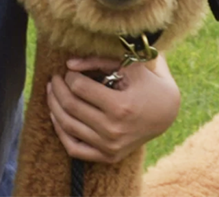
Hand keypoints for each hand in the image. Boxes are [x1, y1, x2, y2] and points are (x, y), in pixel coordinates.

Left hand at [46, 54, 179, 163]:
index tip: (69, 70)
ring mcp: (111, 147)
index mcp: (121, 106)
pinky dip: (60, 131)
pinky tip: (56, 114)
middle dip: (57, 88)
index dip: (69, 76)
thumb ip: (98, 61)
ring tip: (52, 91)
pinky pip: (73, 148)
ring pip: (67, 126)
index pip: (79, 87)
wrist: (167, 113)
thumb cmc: (146, 83)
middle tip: (55, 78)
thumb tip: (68, 64)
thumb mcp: (129, 65)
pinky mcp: (108, 157)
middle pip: (70, 106)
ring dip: (53, 105)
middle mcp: (114, 130)